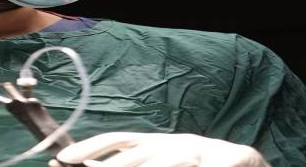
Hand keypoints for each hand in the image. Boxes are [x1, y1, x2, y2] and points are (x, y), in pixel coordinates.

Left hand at [49, 133, 268, 166]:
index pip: (116, 140)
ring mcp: (197, 149)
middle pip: (138, 151)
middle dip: (113, 165)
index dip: (90, 147)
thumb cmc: (191, 164)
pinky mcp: (228, 158)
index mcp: (151, 143)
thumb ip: (126, 164)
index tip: (63, 158)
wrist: (242, 161)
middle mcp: (170, 142)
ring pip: (171, 157)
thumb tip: (86, 166)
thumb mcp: (155, 162)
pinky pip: (209, 166)